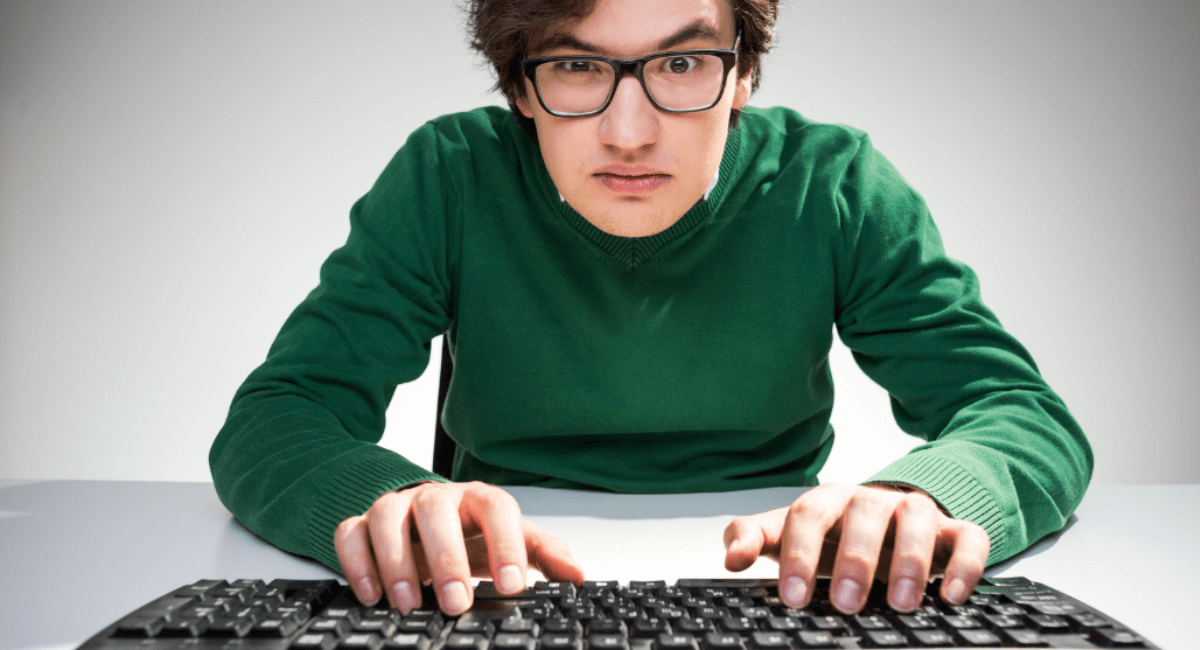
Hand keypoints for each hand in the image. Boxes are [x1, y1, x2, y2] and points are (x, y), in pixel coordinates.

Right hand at [334, 481, 583, 613]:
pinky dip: (356, 562)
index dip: (506, 544)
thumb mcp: (511, 541)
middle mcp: (435, 497)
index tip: (513, 585)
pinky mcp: (363, 524)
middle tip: (457, 603)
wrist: (429, 520)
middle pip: (436, 509)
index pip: (497, 508)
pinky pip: (350, 532)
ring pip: (387, 516)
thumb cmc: (473, 533)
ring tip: (410, 604)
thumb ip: (543, 555)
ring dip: (395, 561)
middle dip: (446, 557)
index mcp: (478, 498)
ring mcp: (396, 507)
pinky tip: (372, 595)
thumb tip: (576, 575)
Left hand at [723, 483, 989, 613]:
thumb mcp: (787, 535)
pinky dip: (964, 565)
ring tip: (899, 603)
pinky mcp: (955, 530)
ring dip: (910, 562)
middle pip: (863, 516)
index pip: (807, 516)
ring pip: (917, 522)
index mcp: (827, 500)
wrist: (887, 518)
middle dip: (854, 560)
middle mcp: (872, 500)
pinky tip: (951, 596)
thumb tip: (731, 558)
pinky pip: (969, 539)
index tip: (792, 596)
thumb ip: (754, 539)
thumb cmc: (832, 534)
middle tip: (845, 603)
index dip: (798, 555)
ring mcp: (916, 512)